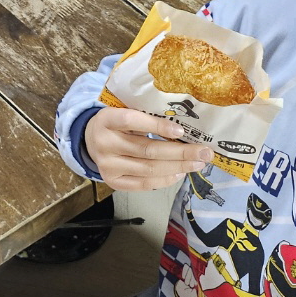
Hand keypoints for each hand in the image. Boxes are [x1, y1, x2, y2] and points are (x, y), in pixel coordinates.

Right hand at [84, 108, 213, 190]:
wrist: (91, 140)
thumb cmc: (116, 124)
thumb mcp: (123, 112)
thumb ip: (145, 118)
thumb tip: (182, 130)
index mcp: (106, 119)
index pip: (131, 121)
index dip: (156, 126)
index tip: (181, 130)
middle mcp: (105, 143)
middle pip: (147, 150)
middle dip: (180, 152)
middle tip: (204, 152)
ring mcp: (108, 165)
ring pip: (149, 168)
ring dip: (178, 167)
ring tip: (197, 163)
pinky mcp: (113, 181)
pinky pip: (143, 184)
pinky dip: (165, 179)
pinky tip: (180, 173)